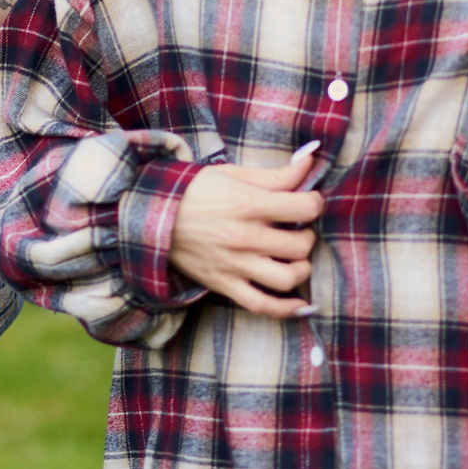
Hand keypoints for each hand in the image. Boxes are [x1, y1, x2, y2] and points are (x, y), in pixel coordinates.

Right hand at [168, 149, 325, 316]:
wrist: (154, 217)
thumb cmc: (195, 191)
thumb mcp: (232, 174)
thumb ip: (274, 173)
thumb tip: (310, 159)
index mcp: (248, 204)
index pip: (304, 208)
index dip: (313, 203)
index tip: (307, 202)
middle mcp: (244, 237)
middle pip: (300, 246)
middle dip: (307, 236)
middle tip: (297, 230)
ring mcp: (235, 265)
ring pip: (287, 278)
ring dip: (301, 269)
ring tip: (294, 259)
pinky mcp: (224, 284)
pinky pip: (261, 305)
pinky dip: (285, 309)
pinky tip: (299, 303)